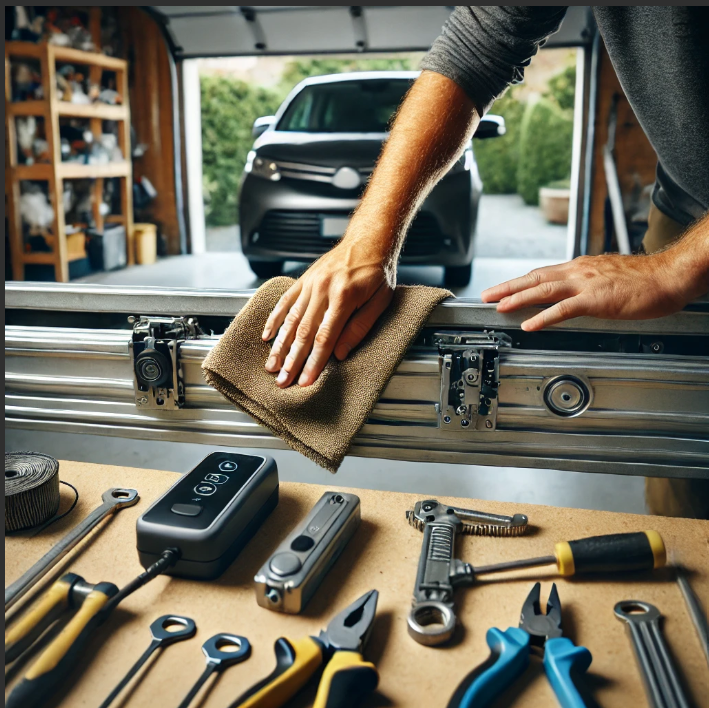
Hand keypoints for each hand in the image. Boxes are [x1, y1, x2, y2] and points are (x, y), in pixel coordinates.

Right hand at [262, 240, 393, 387]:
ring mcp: (310, 284)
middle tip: (282, 381)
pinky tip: (267, 336)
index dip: (313, 362)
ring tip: (272, 366)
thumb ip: (360, 328)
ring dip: (279, 346)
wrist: (369, 240)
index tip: (305, 380)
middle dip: (291, 360)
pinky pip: (285, 301)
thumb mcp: (380, 301)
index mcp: (343, 297)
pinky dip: (274, 320)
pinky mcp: (304, 280)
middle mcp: (323, 290)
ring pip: (290, 320)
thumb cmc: (377, 272)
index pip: (324, 338)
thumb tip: (340, 353)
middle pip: (303, 333)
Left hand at [481, 252, 696, 330]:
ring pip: (543, 290)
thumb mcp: (607, 278)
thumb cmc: (644, 280)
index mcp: (580, 267)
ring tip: (498, 307)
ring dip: (517, 299)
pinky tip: (529, 324)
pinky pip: (563, 309)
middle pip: (535, 278)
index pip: (542, 273)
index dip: (519, 282)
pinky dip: (543, 317)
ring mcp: (586, 284)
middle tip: (486, 295)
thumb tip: (570, 293)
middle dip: (507, 287)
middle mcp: (578, 272)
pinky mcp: (596, 300)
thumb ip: (585, 284)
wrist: (669, 276)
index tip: (502, 289)